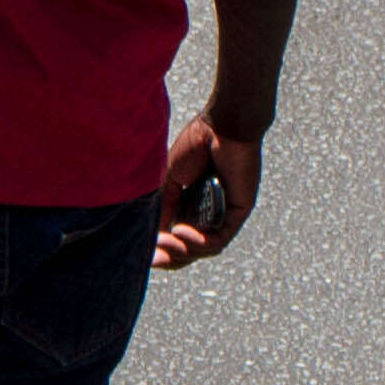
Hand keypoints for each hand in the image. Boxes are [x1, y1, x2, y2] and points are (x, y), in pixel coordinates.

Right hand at [156, 111, 260, 268]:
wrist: (220, 126)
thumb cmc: (196, 146)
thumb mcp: (170, 181)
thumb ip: (164, 207)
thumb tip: (153, 235)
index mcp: (192, 207)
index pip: (179, 241)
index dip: (162, 252)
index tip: (145, 257)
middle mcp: (209, 214)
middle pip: (191, 250)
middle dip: (170, 257)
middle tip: (153, 258)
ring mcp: (225, 213)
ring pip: (205, 248)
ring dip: (182, 250)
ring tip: (166, 240)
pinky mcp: (239, 210)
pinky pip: (221, 238)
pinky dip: (200, 241)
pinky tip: (181, 232)